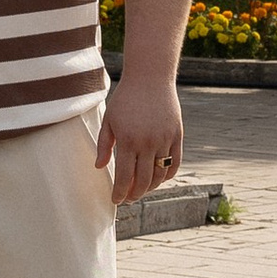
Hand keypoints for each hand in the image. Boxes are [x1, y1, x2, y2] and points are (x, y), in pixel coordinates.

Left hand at [97, 63, 185, 206]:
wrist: (150, 77)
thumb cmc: (125, 98)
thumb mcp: (109, 120)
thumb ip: (103, 145)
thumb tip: (99, 167)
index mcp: (127, 140)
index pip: (124, 177)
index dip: (119, 193)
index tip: (116, 200)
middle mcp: (148, 143)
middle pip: (143, 181)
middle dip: (134, 195)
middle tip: (128, 198)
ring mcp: (164, 140)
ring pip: (159, 175)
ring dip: (150, 187)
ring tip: (141, 189)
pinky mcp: (177, 135)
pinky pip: (174, 163)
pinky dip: (167, 175)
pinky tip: (158, 179)